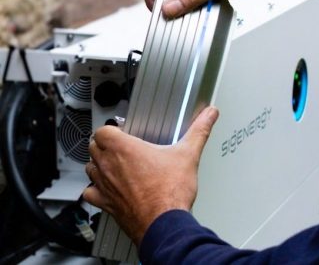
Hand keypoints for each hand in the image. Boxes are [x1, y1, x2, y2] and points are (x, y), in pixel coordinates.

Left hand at [82, 107, 219, 245]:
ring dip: (98, 164)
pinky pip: (90, 193)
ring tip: (113, 164)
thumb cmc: (170, 191)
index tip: (123, 131)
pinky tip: (106, 189)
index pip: (103, 131)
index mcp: (125, 149)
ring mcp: (105, 185)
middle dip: (104, 144)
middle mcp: (110, 166)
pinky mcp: (106, 203)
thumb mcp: (189, 154)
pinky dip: (95, 189)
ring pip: (90, 168)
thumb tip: (209, 115)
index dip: (112, 129)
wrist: (163, 222)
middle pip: (93, 147)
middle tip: (120, 146)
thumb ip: (199, 131)